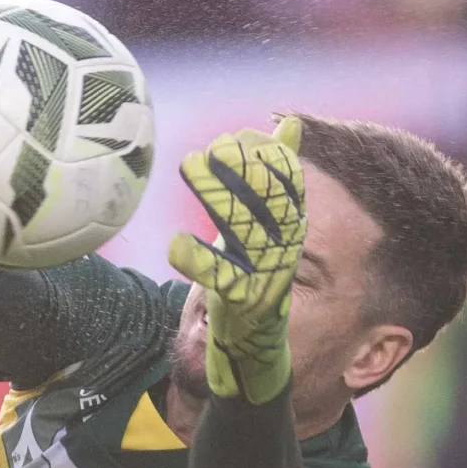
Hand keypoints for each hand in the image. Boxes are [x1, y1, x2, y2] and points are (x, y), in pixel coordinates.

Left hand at [166, 116, 305, 402]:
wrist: (251, 343)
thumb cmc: (250, 269)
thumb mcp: (259, 219)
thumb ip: (274, 173)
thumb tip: (287, 123)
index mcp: (289, 225)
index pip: (288, 184)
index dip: (265, 157)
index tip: (237, 136)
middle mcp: (283, 249)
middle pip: (268, 203)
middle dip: (242, 171)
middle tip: (209, 149)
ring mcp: (265, 277)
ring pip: (246, 233)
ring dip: (218, 197)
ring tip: (190, 165)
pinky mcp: (242, 304)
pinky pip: (222, 280)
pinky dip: (199, 261)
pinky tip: (177, 241)